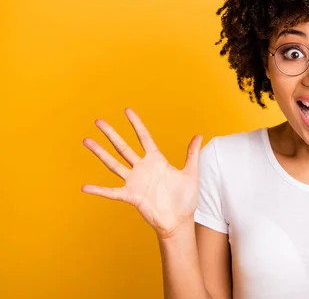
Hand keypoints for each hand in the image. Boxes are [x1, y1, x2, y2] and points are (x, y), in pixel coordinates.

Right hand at [81, 108, 201, 238]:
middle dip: (111, 134)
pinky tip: (85, 187)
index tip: (127, 110)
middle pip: (123, 147)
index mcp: (157, 160)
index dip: (136, 124)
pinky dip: (99, 190)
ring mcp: (135, 181)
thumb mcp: (191, 173)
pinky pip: (112, 192)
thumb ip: (192, 154)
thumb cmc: (186, 198)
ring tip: (87, 141)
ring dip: (100, 153)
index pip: (144, 137)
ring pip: (114, 164)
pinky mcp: (131, 196)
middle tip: (98, 121)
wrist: (180, 220)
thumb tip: (200, 135)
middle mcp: (143, 168)